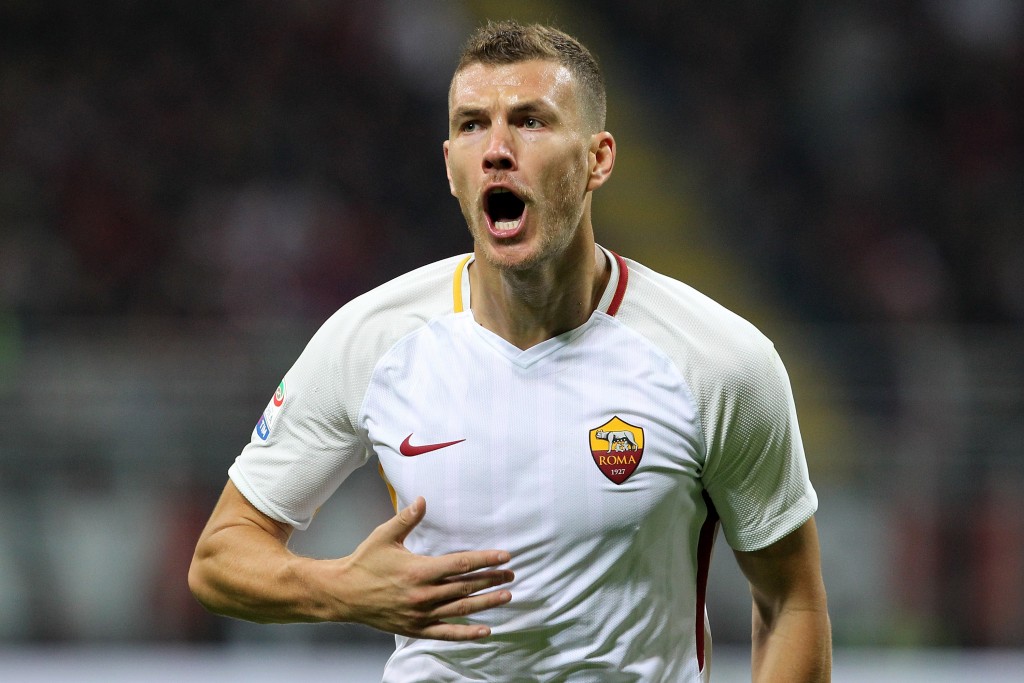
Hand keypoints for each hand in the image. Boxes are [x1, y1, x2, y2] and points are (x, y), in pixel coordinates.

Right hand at [328, 496, 513, 640]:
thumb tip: (423, 500)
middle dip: (492, 580)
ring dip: (487, 603)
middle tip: (511, 575)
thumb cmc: (364, 563)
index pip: (461, 564)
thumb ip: (407, 519)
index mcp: (419, 570)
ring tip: (506, 596)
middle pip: (466, 586)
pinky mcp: (416, 628)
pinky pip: (447, 633)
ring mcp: (421, 614)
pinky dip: (467, 633)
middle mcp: (423, 595)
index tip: (504, 557)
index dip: (485, 560)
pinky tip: (485, 631)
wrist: (343, 594)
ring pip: (461, 609)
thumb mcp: (384, 536)